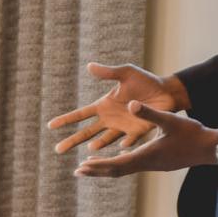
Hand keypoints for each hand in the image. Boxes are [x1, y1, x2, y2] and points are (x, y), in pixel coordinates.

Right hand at [47, 63, 190, 153]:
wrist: (166, 91)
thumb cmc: (145, 81)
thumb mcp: (126, 73)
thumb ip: (108, 72)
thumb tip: (89, 66)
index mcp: (104, 105)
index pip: (81, 114)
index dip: (66, 120)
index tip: (50, 126)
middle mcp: (110, 119)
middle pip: (87, 132)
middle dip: (72, 140)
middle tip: (57, 150)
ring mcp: (123, 128)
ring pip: (105, 140)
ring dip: (99, 144)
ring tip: (91, 150)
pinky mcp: (137, 132)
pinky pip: (130, 139)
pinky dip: (126, 143)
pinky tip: (122, 148)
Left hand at [74, 102, 217, 177]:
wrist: (210, 148)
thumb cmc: (192, 134)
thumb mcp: (169, 120)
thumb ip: (149, 113)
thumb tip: (131, 104)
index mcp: (146, 155)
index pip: (117, 164)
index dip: (98, 165)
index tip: (82, 166)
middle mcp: (147, 163)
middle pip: (117, 170)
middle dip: (97, 170)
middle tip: (78, 172)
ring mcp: (154, 165)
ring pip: (125, 169)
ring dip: (108, 168)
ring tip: (92, 167)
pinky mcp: (159, 164)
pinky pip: (134, 166)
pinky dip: (121, 164)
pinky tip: (119, 159)